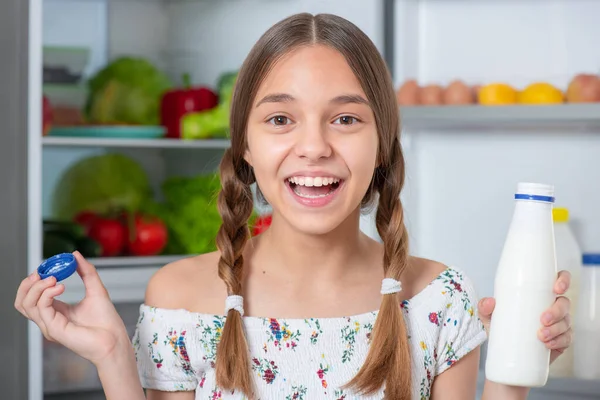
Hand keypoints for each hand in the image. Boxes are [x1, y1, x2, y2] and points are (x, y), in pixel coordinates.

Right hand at [14, 251, 129, 365]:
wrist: (115, 339)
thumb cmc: (107, 320)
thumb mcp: (96, 289)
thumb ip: (86, 272)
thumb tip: (75, 255)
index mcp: (56, 311)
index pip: (32, 296)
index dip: (34, 281)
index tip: (46, 267)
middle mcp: (49, 319)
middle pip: (22, 301)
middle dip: (28, 284)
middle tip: (43, 273)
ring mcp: (49, 325)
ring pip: (26, 305)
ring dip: (37, 287)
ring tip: (54, 279)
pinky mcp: (54, 329)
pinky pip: (41, 309)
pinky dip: (47, 294)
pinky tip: (60, 287)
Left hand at [478, 270, 571, 363]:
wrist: (503, 348)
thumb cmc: (501, 324)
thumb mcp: (490, 314)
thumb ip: (485, 306)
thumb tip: (490, 302)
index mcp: (540, 294)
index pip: (558, 281)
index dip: (563, 281)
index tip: (557, 288)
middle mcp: (553, 306)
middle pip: (564, 303)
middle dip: (556, 311)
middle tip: (542, 320)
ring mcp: (559, 323)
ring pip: (566, 322)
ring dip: (556, 329)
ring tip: (541, 336)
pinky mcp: (561, 340)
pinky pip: (566, 339)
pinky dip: (559, 341)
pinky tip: (549, 344)